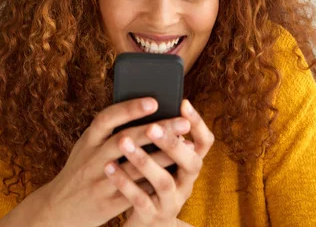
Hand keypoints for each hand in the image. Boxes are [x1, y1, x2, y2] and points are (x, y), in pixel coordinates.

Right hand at [38, 97, 192, 226]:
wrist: (59, 209)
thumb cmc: (82, 170)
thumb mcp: (87, 147)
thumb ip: (109, 132)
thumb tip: (146, 111)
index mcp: (87, 141)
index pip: (107, 118)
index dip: (129, 109)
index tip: (154, 101)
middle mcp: (92, 159)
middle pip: (126, 139)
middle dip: (156, 129)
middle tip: (183, 122)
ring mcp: (100, 182)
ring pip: (134, 166)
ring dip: (162, 155)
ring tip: (186, 145)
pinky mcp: (108, 203)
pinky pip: (135, 190)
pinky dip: (155, 179)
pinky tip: (174, 172)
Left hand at [104, 99, 213, 226]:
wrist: (147, 223)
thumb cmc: (153, 182)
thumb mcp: (164, 162)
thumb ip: (162, 139)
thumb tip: (149, 102)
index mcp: (190, 165)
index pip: (205, 142)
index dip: (198, 123)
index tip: (183, 103)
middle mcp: (187, 183)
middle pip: (190, 162)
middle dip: (172, 143)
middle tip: (153, 127)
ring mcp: (171, 202)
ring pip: (163, 182)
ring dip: (145, 161)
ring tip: (124, 142)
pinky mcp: (152, 216)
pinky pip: (139, 199)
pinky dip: (124, 182)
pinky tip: (109, 167)